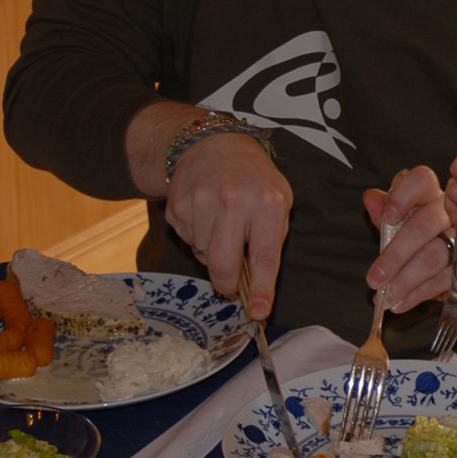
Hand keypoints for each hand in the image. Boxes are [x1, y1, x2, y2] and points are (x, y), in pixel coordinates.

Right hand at [165, 131, 292, 320]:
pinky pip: (188, 242)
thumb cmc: (254, 180)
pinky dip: (198, 239)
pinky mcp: (177, 207)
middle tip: (231, 287)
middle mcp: (232, 203)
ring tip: (223, 229)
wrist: (213, 145)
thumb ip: (271, 240)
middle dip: (227, 285)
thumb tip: (258, 287)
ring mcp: (200, 204)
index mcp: (265, 203)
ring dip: (213, 253)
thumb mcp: (279, 201)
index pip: (264, 257)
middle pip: (223, 265)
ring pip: (203, 255)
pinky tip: (206, 218)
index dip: (261, 290)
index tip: (260, 312)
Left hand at [362, 167, 455, 312]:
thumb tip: (370, 197)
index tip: (388, 218)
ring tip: (386, 297)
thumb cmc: (434, 248)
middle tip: (374, 279)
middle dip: (395, 256)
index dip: (403, 196)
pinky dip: (417, 294)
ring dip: (404, 280)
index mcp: (431, 197)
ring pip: (432, 256)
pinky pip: (441, 279)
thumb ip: (387, 217)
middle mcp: (450, 212)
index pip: (421, 180)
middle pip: (423, 225)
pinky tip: (401, 303)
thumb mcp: (406, 232)